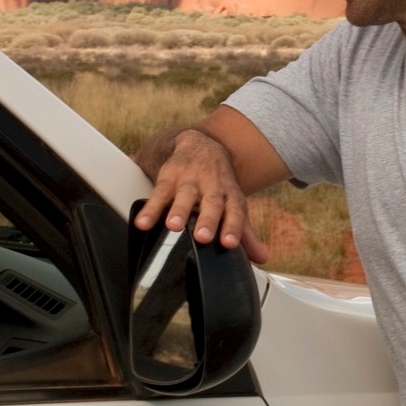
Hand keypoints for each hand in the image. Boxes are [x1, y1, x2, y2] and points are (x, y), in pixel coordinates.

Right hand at [133, 127, 267, 260]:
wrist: (202, 146)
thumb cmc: (218, 184)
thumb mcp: (233, 203)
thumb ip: (245, 232)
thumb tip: (262, 259)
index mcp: (230, 195)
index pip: (235, 211)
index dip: (233, 227)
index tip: (230, 243)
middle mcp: (211, 187)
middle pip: (211, 203)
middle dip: (207, 220)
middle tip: (202, 236)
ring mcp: (189, 181)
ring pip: (184, 195)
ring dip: (178, 211)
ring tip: (172, 226)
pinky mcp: (169, 177)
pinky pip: (159, 193)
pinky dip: (150, 209)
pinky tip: (143, 223)